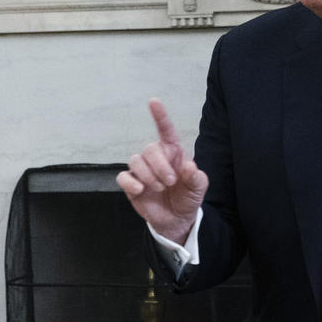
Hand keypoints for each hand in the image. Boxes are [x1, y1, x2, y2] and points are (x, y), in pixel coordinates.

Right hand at [116, 98, 208, 243]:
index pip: (165, 130)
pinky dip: (131, 183)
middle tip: (170, 181)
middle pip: (149, 149)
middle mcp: (156, 158)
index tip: (153, 101)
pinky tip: (141, 190)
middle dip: (159, 165)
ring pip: (135, 160)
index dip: (159, 116)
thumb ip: (196, 177)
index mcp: (173, 152)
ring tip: (159, 188)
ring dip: (148, 175)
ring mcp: (142, 171)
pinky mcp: (131, 184)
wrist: (176, 220)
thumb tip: (188, 166)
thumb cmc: (187, 198)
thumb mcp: (198, 188)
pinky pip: (123, 177)